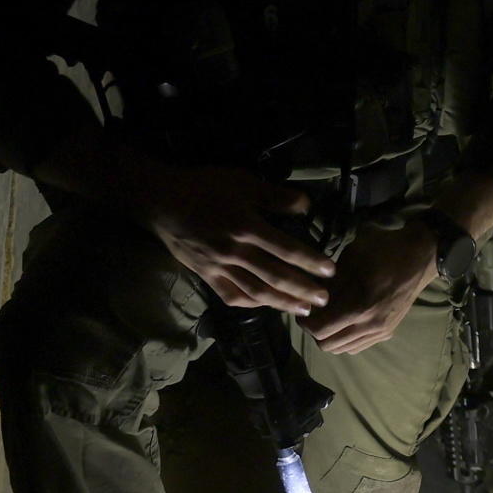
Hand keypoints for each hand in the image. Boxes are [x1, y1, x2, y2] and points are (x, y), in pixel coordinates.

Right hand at [132, 164, 336, 313]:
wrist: (163, 202)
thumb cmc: (205, 187)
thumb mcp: (243, 182)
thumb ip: (275, 196)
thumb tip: (306, 206)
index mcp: (246, 227)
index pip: (286, 249)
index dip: (310, 262)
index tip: (330, 271)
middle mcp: (235, 252)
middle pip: (274, 276)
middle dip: (302, 289)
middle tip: (324, 300)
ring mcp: (220, 267)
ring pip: (256, 291)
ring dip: (282, 302)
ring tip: (303, 310)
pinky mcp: (207, 275)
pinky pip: (232, 295)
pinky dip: (252, 303)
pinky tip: (267, 305)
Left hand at [306, 222, 439, 355]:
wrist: (419, 257)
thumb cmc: (383, 250)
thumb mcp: (350, 258)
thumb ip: (329, 283)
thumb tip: (312, 298)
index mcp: (359, 306)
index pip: (320, 330)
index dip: (305, 321)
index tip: (305, 307)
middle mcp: (370, 326)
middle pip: (327, 345)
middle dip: (315, 331)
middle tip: (315, 312)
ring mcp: (381, 332)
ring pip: (342, 349)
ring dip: (331, 336)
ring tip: (330, 316)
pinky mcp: (387, 332)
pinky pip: (357, 347)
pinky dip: (346, 339)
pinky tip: (345, 322)